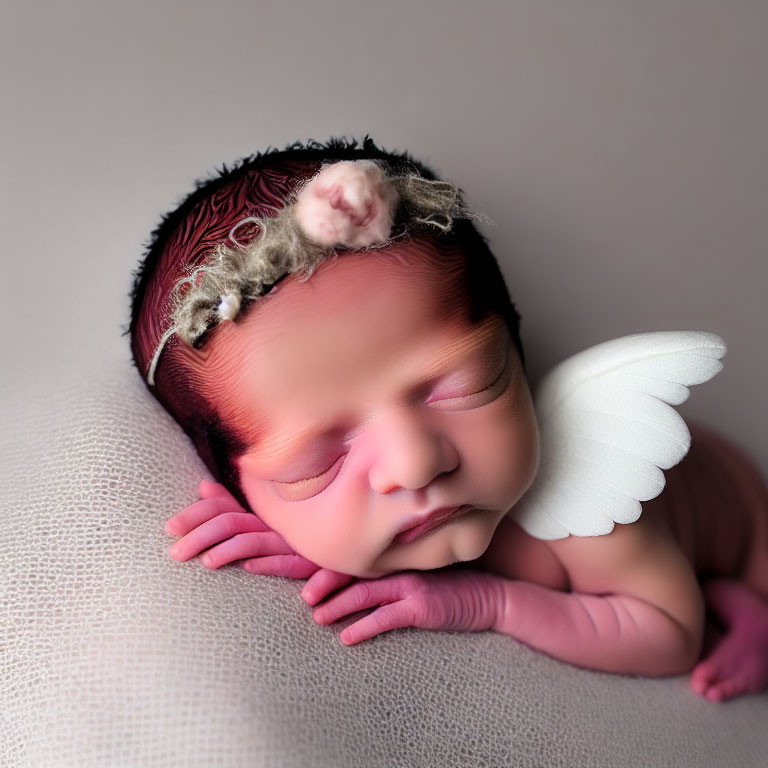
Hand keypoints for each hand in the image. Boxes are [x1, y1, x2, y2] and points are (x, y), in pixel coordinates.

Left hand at [165, 479, 353, 592]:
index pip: (223, 509)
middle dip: (201, 534)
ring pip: (255, 541)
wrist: (350, 538)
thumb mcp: (267, 520)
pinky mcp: (312, 560)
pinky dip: (270, 564)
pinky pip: (290, 562)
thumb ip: (234, 504)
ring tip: (207, 562)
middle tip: (173, 552)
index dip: (196, 515)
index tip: (169, 527)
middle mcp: (274, 523)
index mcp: (262, 514)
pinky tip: (251, 566)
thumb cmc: (305, 533)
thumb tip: (204, 486)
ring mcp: (291, 540)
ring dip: (230, 550)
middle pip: (232, 521)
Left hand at [308, 567, 504, 645]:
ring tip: (317, 617)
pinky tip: (347, 639)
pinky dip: (364, 627)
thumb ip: (389, 574)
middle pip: (351, 569)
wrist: (490, 597)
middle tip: (301, 594)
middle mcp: (398, 566)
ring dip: (338, 606)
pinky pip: (387, 617)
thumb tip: (357, 584)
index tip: (299, 567)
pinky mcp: (422, 607)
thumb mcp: (416, 575)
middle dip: (322, 580)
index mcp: (393, 557)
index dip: (325, 561)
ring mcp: (410, 584)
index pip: (352, 554)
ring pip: (364, 592)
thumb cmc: (450, 588)